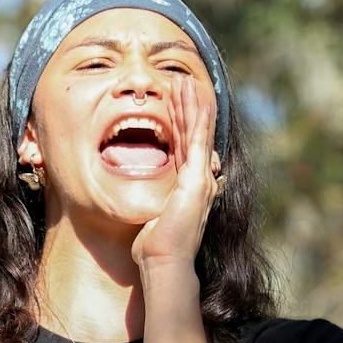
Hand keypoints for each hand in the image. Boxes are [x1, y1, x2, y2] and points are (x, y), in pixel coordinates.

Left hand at [131, 75, 222, 271]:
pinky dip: (199, 117)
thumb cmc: (153, 248)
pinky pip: (198, 140)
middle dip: (187, 107)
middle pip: (192, 135)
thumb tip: (141, 204)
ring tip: (185, 81)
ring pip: (197, 132)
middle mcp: (198, 180)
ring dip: (191, 105)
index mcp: (185, 187)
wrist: (164, 261)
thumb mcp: (151, 218)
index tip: (171, 103)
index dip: (178, 123)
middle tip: (182, 82)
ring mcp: (200, 178)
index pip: (182, 147)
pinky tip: (197, 98)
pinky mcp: (197, 178)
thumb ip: (150, 204)